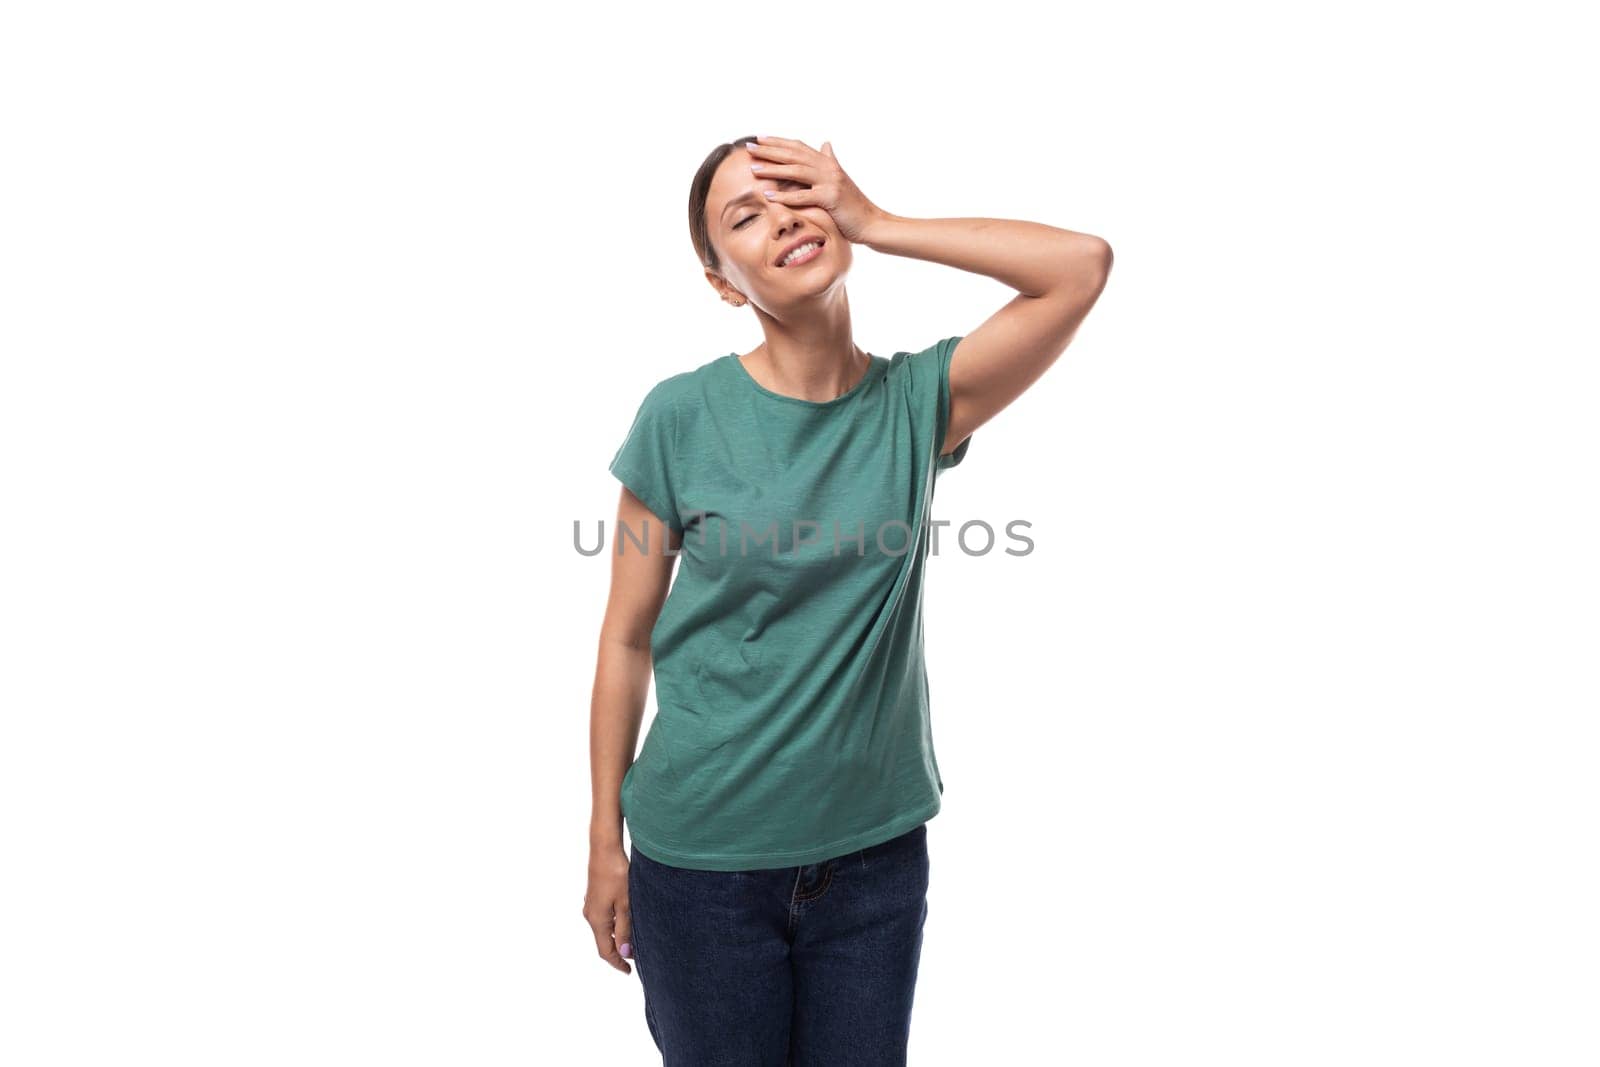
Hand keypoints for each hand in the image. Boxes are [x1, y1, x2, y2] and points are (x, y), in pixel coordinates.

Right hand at [583, 844, 632, 973]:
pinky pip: (604, 918)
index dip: (617, 963)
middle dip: (618, 952)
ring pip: (604, 929)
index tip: (629, 971)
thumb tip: (623, 954)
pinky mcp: (595, 896)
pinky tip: (626, 921)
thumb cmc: (617, 874)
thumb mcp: (625, 904)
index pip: (605, 951)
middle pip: (603, 941)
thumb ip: (625, 930)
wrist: (604, 849)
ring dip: (616, 938)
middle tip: (635, 958)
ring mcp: (591, 905)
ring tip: (634, 941)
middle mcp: (590, 915)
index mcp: (597, 920)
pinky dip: (614, 926)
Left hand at [745, 136, 890, 245]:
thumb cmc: (854, 205)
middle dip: (769, 150)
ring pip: (796, 171)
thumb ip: (831, 161)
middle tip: (749, 147)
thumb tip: (826, 143)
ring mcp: (830, 181)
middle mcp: (828, 167)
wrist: (872, 222)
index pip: (798, 147)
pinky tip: (769, 196)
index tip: (759, 138)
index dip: (778, 142)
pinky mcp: (831, 198)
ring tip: (754, 169)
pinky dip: (785, 196)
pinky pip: (803, 196)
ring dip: (773, 169)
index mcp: (828, 162)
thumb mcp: (841, 179)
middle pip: (793, 154)